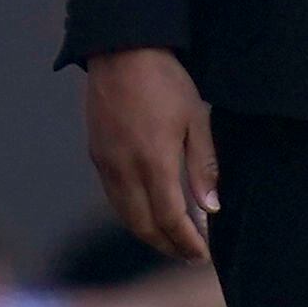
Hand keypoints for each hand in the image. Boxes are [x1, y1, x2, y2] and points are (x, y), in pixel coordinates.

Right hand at [84, 46, 216, 262]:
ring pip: (125, 215)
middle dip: (167, 246)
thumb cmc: (166, 80)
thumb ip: (203, 166)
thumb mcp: (196, 118)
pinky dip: (132, 214)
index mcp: (153, 162)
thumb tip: (211, 208)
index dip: (186, 242)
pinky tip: (149, 212)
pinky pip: (113, 198)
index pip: (170, 219)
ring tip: (172, 240)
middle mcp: (124, 170)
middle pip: (144, 226)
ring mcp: (106, 164)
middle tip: (190, 255)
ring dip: (148, 234)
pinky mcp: (96, 155)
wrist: (122, 51)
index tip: (202, 254)